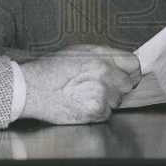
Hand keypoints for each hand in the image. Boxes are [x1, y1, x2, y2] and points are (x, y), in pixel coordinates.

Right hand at [18, 45, 141, 123]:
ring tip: (85, 95)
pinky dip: (96, 112)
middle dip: (118, 87)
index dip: (131, 71)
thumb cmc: (51, 69)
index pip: (134, 64)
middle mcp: (104, 73)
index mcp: (101, 56)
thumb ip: (103, 56)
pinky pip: (106, 114)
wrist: (32, 88)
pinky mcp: (95, 110)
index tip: (127, 75)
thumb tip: (121, 63)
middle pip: (128, 84)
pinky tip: (81, 104)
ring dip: (106, 100)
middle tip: (100, 87)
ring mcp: (101, 93)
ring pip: (117, 100)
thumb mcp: (79, 51)